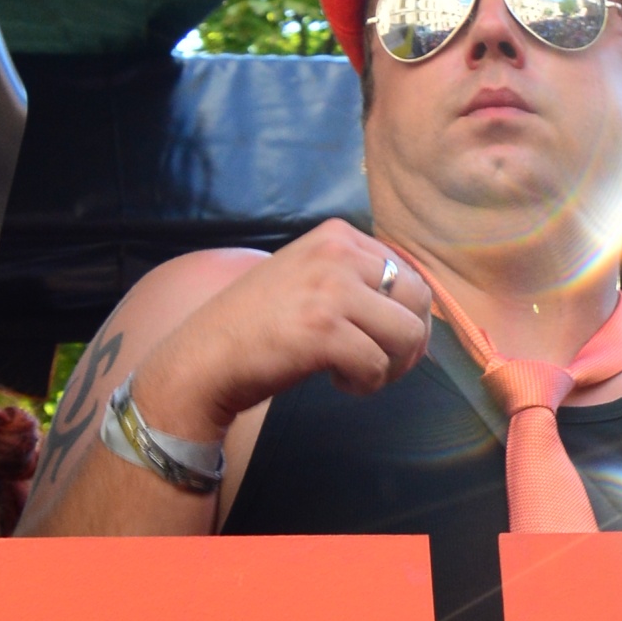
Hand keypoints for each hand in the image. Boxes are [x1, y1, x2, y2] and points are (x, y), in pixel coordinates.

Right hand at [134, 220, 430, 441]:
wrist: (204, 358)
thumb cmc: (258, 325)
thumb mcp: (308, 276)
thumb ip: (355, 277)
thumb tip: (417, 306)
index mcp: (337, 235)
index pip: (408, 272)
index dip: (406, 313)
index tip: (382, 338)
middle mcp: (337, 253)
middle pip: (418, 299)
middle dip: (409, 340)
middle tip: (380, 363)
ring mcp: (331, 290)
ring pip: (407, 334)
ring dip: (392, 366)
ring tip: (359, 373)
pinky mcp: (325, 331)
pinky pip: (378, 366)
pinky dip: (366, 384)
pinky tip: (338, 382)